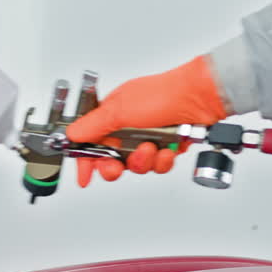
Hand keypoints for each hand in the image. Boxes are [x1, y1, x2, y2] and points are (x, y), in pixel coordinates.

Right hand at [65, 55, 229, 186]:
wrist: (199, 99)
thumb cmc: (162, 94)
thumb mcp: (119, 110)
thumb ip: (93, 126)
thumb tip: (72, 134)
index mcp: (111, 115)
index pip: (90, 143)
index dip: (86, 161)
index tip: (84, 177)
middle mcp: (127, 127)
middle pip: (112, 160)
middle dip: (117, 166)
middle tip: (119, 165)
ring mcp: (147, 137)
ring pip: (136, 166)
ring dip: (144, 161)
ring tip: (151, 147)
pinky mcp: (164, 146)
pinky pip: (157, 165)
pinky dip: (163, 160)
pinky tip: (167, 149)